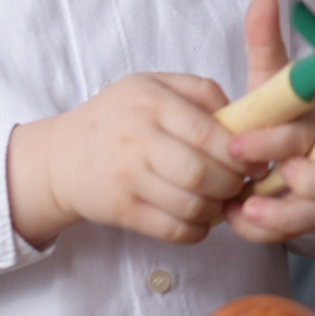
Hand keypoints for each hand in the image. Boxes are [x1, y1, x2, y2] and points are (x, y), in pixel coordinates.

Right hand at [7, 73, 245, 246]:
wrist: (59, 157)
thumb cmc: (117, 118)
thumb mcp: (152, 85)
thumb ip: (199, 91)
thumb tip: (244, 118)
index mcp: (151, 101)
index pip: (210, 133)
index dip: (241, 153)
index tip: (255, 160)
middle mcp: (138, 139)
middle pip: (204, 173)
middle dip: (233, 183)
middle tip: (239, 183)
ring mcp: (128, 178)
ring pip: (192, 206)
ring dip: (217, 209)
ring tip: (220, 200)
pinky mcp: (122, 212)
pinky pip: (173, 230)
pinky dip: (197, 230)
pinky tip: (199, 218)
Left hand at [224, 0, 314, 243]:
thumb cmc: (289, 112)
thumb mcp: (275, 79)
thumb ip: (266, 44)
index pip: (306, 132)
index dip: (274, 142)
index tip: (238, 146)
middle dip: (287, 188)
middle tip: (246, 191)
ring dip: (281, 217)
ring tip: (242, 214)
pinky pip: (300, 232)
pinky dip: (270, 230)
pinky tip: (238, 221)